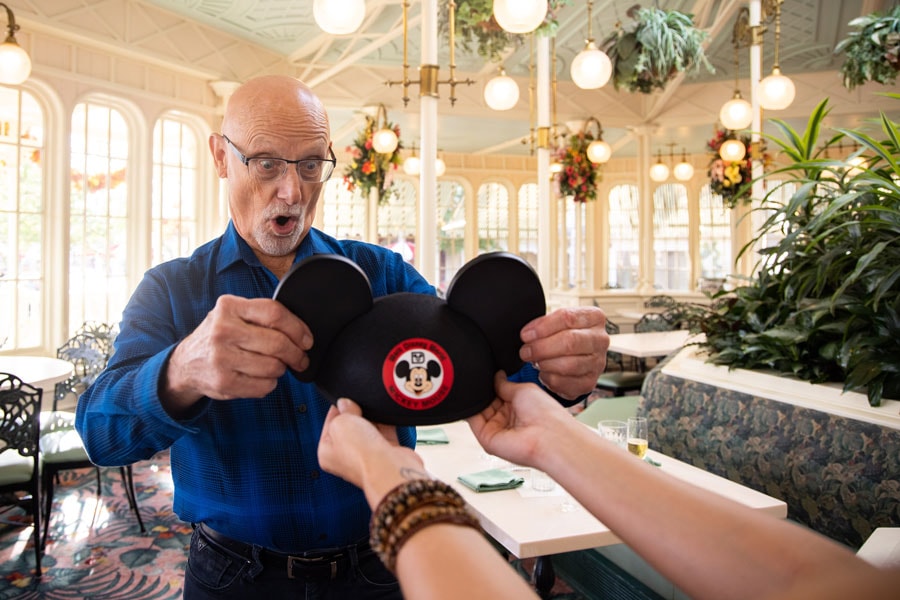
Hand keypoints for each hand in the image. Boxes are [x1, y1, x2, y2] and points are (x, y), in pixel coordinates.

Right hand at [162, 295, 311, 410]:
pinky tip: (260, 377)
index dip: (298, 328)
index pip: (274, 313)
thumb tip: (300, 331)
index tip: (306, 339)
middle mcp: (223, 330)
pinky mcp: (224, 382)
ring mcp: (222, 358)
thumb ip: (261, 315)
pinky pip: (264, 386)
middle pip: (277, 343)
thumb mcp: (233, 314)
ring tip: (274, 366)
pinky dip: (269, 383)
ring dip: (281, 369)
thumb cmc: (218, 337)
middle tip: (301, 358)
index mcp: (229, 307)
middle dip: (297, 354)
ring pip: (274, 367)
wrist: (186, 364)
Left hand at [318, 398, 424, 507]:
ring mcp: (366, 455)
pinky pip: (384, 432)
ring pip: (368, 429)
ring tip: (373, 410)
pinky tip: (385, 416)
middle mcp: (346, 457)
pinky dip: (386, 424)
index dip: (336, 410)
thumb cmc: (360, 454)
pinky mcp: (385, 453)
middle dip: (355, 414)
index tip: (343, 400)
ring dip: (371, 419)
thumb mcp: (342, 422)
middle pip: (349, 427)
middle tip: (358, 404)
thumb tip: (346, 403)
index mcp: (327, 453)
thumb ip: (343, 410)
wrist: (388, 467)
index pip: (329, 425)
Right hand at [466, 373, 573, 470]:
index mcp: (517, 407)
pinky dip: (469, 409)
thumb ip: (504, 384)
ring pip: (477, 410)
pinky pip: (472, 421)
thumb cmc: (546, 415)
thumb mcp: (523, 389)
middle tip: (482, 381)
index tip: (485, 373)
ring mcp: (496, 429)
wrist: (548, 435)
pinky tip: (473, 399)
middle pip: (486, 401)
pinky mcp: (486, 439)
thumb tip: (495, 375)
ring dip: (476, 399)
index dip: (491, 384)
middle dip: (483, 391)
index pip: (497, 393)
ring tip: (479, 390)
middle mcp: (507, 419)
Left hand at [519, 306, 608, 399]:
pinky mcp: (590, 382)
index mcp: (594, 317)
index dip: (543, 327)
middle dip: (541, 348)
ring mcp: (598, 363)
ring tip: (535, 361)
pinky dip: (548, 378)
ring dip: (544, 364)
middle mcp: (600, 339)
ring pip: (568, 365)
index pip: (568, 317)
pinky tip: (544, 372)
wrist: (577, 358)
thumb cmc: (565, 335)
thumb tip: (527, 334)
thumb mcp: (558, 322)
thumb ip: (544, 324)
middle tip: (525, 352)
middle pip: (570, 342)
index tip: (526, 335)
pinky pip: (564, 382)